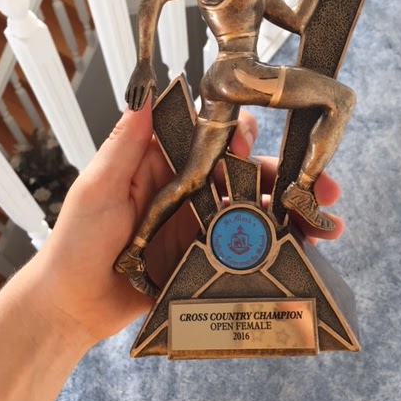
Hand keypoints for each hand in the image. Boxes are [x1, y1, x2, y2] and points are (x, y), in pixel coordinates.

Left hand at [28, 104, 341, 347]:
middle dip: (286, 175)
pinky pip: (249, 247)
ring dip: (293, 212)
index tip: (259, 145)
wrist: (74, 305)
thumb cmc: (77, 243)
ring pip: (256, 209)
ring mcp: (202, 223)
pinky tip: (305, 251)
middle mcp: (190, 188)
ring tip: (326, 225)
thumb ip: (124, 146)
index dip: (241, 136)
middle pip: (245, 173)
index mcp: (165, 163)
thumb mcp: (97, 189)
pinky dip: (279, 246)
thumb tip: (144, 95)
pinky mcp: (208, 257)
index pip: (211, 136)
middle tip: (322, 186)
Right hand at [125, 61, 157, 109]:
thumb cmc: (150, 73)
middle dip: (135, 104)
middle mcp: (139, 84)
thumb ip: (155, 89)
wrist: (143, 63)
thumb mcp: (154, 81)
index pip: (143, 96)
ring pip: (131, 94)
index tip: (139, 108)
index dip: (140, 102)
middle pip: (136, 96)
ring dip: (130, 102)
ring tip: (130, 108)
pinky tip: (127, 101)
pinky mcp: (130, 82)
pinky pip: (128, 90)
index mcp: (146, 85)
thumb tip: (156, 97)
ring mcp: (134, 83)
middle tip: (134, 111)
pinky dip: (127, 96)